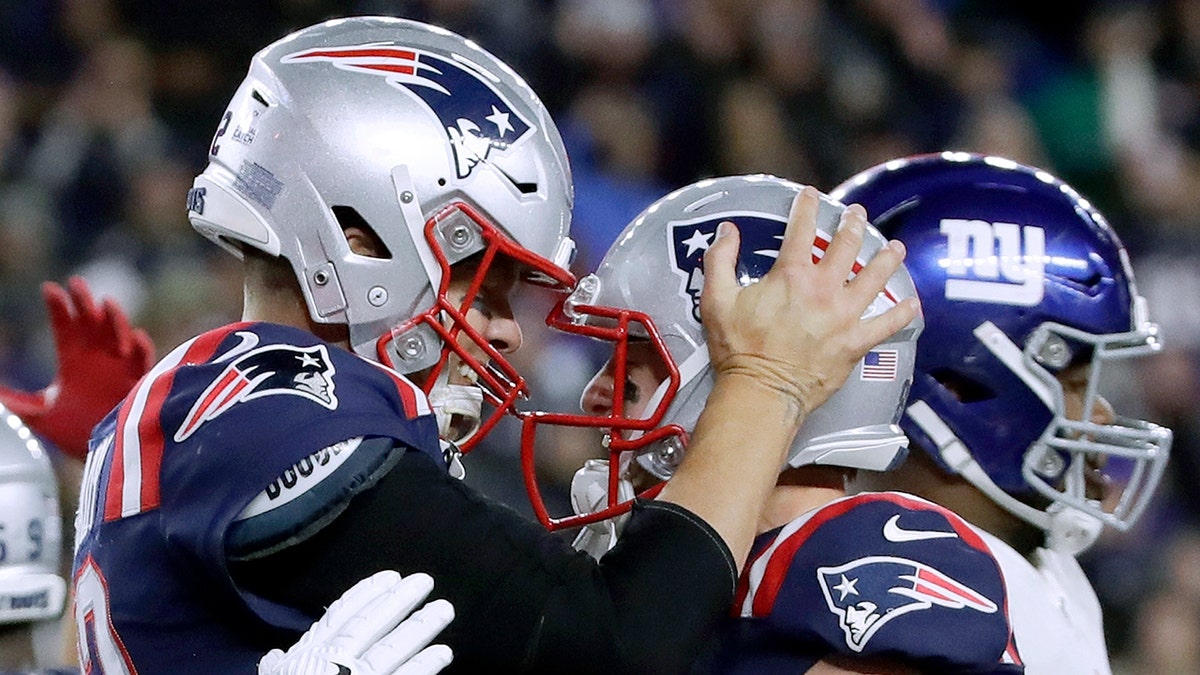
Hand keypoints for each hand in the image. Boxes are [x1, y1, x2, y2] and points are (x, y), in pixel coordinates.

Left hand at [0, 277, 153, 458]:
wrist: (103, 453)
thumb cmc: (74, 430)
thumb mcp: (37, 415)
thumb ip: (14, 401)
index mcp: (73, 359)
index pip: (65, 326)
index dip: (58, 307)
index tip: (49, 289)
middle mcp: (98, 357)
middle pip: (92, 322)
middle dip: (85, 303)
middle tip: (77, 284)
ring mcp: (120, 367)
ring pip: (119, 335)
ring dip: (114, 320)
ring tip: (105, 304)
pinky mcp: (139, 382)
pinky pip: (143, 362)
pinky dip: (140, 349)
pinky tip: (134, 338)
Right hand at [258, 571, 454, 674]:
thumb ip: (278, 666)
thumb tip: (274, 654)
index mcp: (311, 653)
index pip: (341, 616)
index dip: (367, 594)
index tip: (390, 577)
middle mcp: (337, 660)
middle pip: (372, 623)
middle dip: (400, 600)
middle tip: (425, 581)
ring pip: (393, 648)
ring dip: (421, 627)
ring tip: (444, 610)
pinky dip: (425, 665)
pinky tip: (444, 652)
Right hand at [700, 187, 918, 419]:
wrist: (762, 391)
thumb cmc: (738, 348)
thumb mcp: (716, 299)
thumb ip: (720, 260)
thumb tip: (727, 231)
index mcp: (791, 275)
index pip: (801, 230)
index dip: (807, 207)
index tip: (811, 194)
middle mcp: (823, 289)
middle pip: (847, 247)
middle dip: (854, 224)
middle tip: (858, 213)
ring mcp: (844, 316)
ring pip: (875, 278)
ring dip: (887, 259)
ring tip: (895, 247)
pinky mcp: (855, 343)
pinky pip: (886, 325)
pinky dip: (901, 314)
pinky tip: (911, 303)